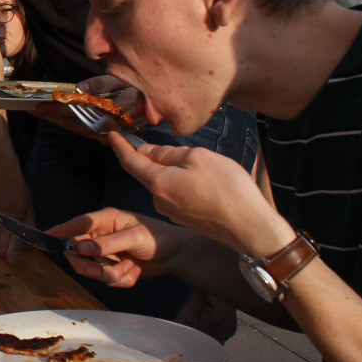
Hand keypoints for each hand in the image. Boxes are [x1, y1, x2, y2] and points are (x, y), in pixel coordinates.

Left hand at [31, 76, 145, 140]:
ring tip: (43, 114)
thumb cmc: (141, 87)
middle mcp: (110, 125)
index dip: (57, 109)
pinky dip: (73, 126)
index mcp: (111, 110)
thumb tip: (77, 89)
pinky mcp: (112, 136)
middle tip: (33, 110)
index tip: (40, 105)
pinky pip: (88, 132)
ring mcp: (112, 133)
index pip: (77, 112)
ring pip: (80, 129)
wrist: (164, 104)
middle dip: (53, 117)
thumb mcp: (121, 79)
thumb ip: (98, 84)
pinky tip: (61, 121)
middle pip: (75, 123)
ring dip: (60, 122)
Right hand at [45, 208, 186, 286]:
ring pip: (91, 270)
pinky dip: (121, 280)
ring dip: (110, 275)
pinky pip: (106, 280)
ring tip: (130, 268)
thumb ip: (108, 243)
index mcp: (105, 220)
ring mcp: (106, 253)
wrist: (177, 256)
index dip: (61, 231)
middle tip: (104, 270)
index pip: (78, 224)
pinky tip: (134, 272)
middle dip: (91, 266)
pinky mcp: (113, 268)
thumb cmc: (159, 238)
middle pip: (78, 253)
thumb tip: (82, 247)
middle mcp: (101, 236)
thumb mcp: (135, 238)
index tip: (47, 236)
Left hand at [107, 132, 294, 256]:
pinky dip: (187, 186)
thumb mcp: (198, 158)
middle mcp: (159, 200)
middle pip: (150, 172)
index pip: (130, 161)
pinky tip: (210, 186)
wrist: (250, 227)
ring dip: (179, 173)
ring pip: (166, 183)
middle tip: (190, 153)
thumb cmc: (227, 189)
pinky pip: (178, 195)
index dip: (120, 146)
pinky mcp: (184, 219)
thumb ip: (168, 153)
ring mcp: (172, 212)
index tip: (112, 134)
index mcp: (158, 183)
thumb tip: (146, 152)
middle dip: (161, 158)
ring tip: (210, 172)